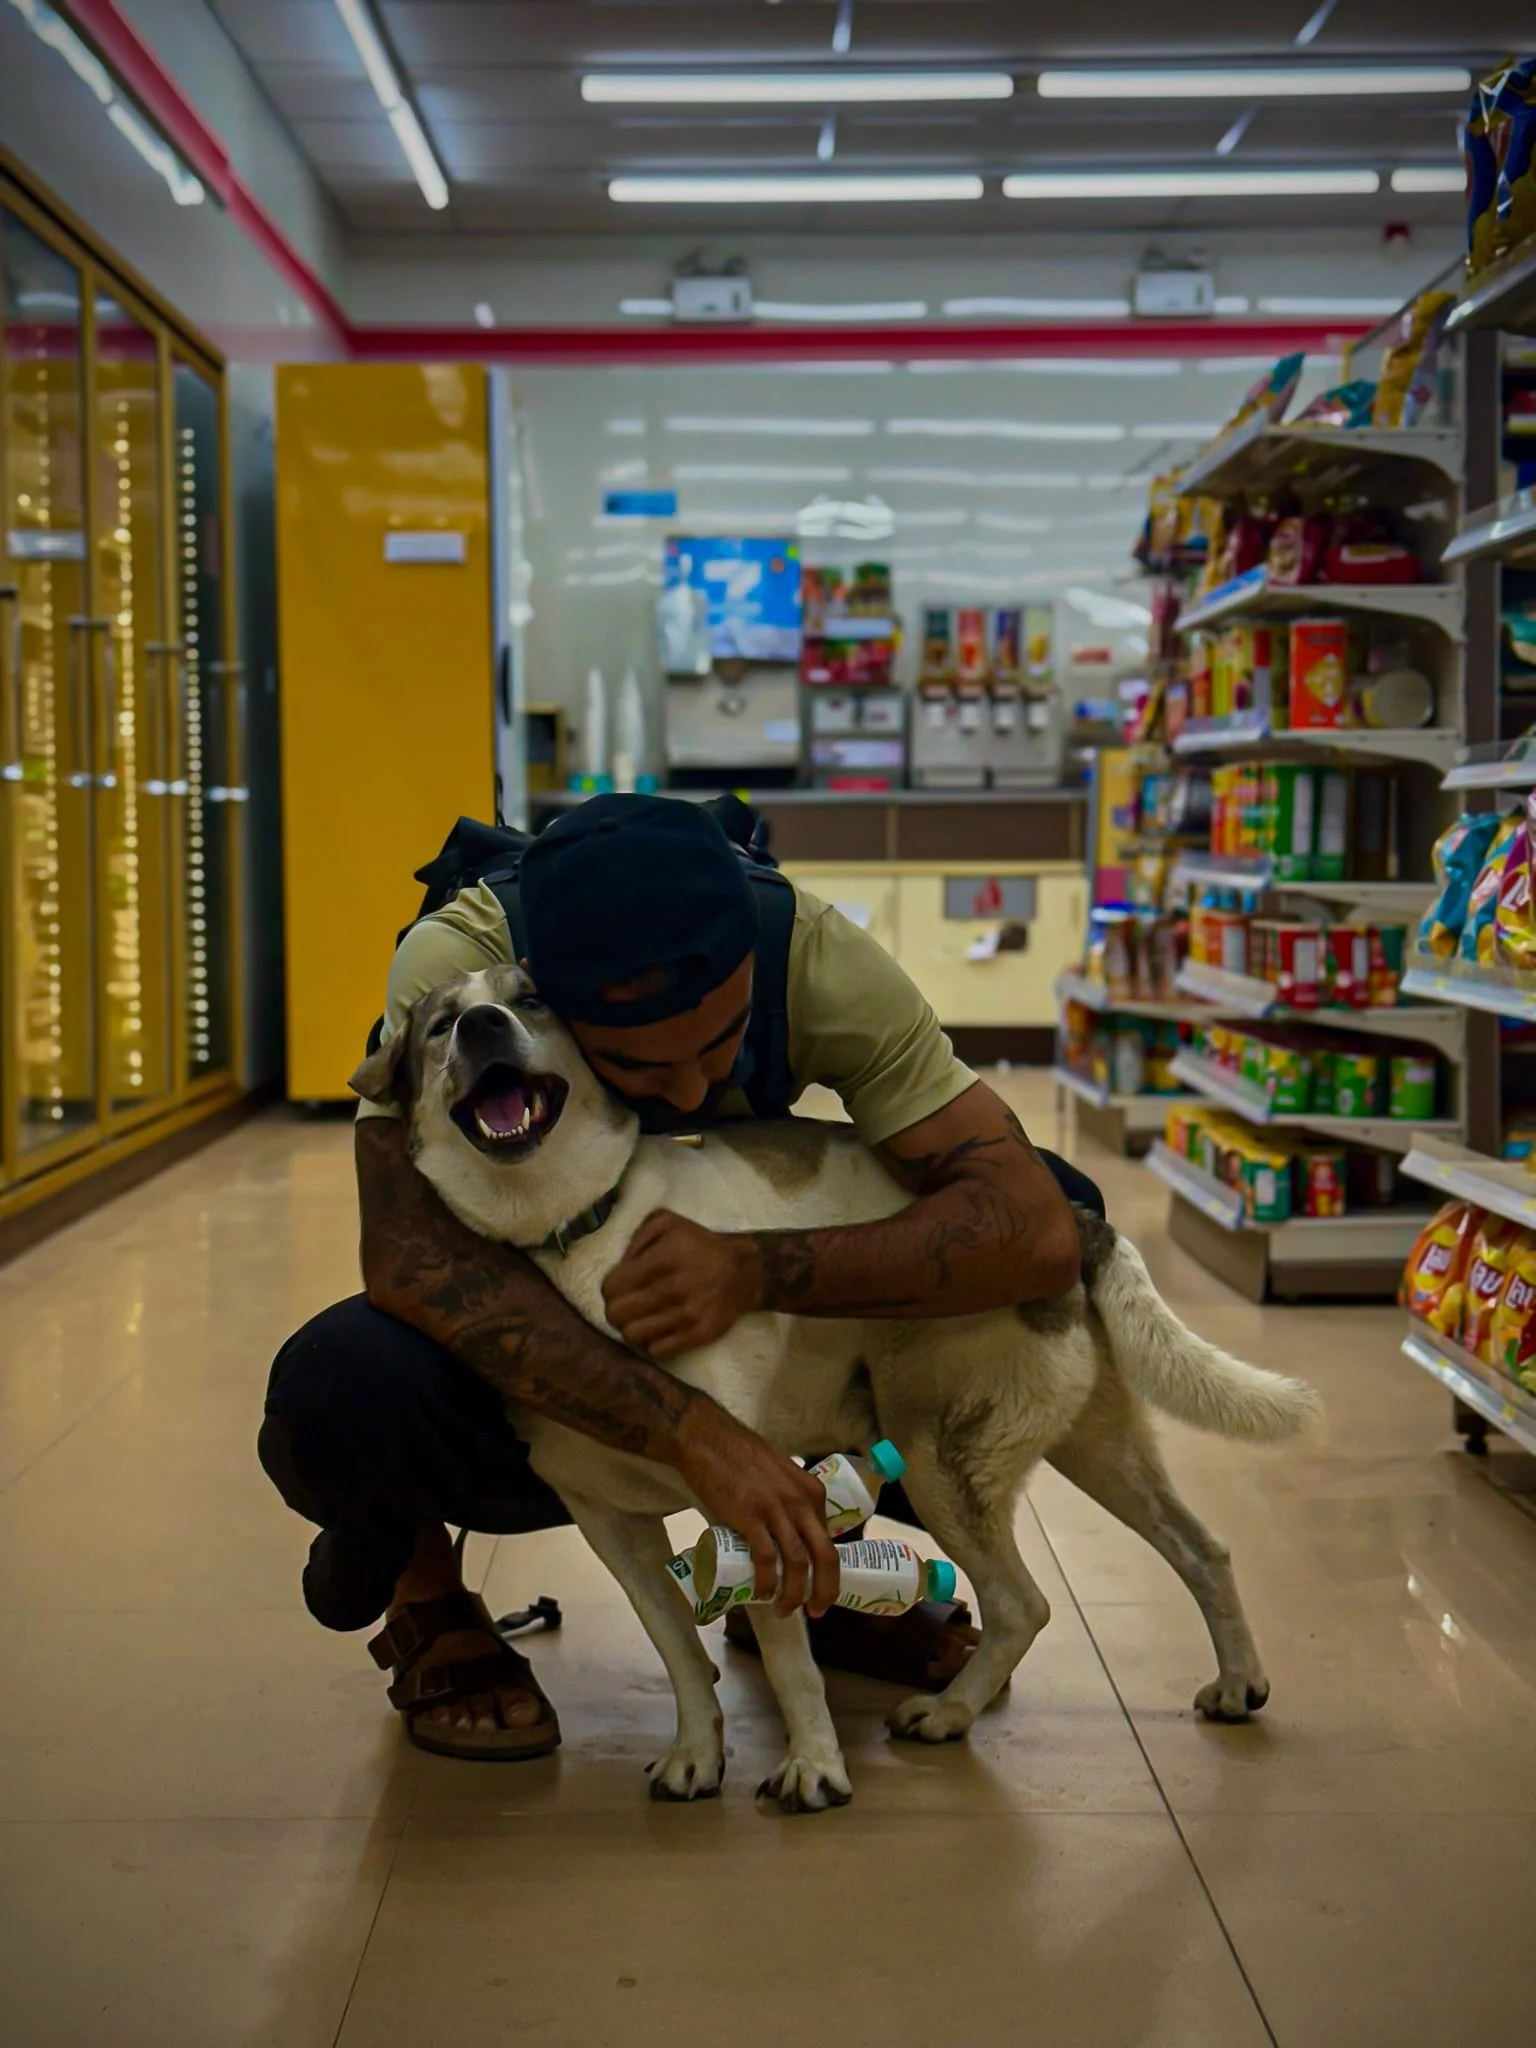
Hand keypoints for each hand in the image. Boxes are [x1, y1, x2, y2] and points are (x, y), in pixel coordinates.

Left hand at [602, 1209, 761, 1361]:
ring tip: (640, 1319)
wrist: (744, 1271)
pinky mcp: (700, 1334)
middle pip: (618, 1314)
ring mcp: (689, 1313)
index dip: (609, 1289)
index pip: (613, 1287)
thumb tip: (619, 1266)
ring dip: (632, 1327)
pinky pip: (658, 1350)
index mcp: (665, 1258)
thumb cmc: (699, 1245)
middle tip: (624, 1306)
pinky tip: (658, 1330)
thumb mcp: (668, 1222)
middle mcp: (675, 1287)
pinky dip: (652, 1342)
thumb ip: (637, 1237)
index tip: (617, 1288)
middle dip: (615, 1311)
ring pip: (634, 1334)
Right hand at [672, 1400, 840, 1615]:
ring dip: (793, 1594)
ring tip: (784, 1609)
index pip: (829, 1539)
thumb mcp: (781, 1475)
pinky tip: (762, 1594)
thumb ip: (789, 1499)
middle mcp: (801, 1502)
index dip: (827, 1570)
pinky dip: (767, 1581)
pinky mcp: (750, 1516)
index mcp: (812, 1492)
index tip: (819, 1588)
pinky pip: (766, 1558)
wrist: (708, 1439)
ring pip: (797, 1562)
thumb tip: (789, 1529)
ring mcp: (776, 1509)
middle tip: (815, 1611)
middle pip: (825, 1556)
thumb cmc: (741, 1457)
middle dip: (825, 1590)